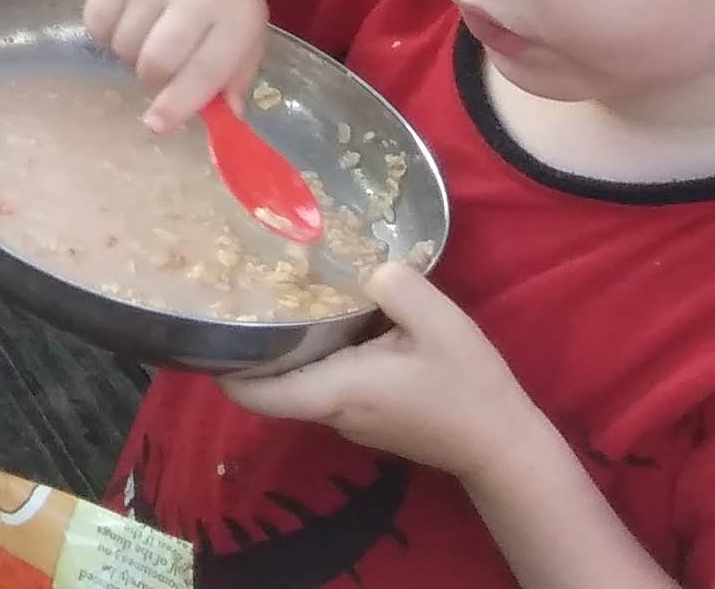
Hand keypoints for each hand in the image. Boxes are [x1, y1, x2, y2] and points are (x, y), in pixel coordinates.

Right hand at [83, 0, 268, 130]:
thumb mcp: (246, 26)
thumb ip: (237, 73)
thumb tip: (226, 117)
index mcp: (237, 14)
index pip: (206, 71)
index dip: (180, 105)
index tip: (156, 127)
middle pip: (156, 63)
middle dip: (152, 80)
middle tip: (159, 70)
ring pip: (124, 47)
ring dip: (130, 54)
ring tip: (147, 34)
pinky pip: (97, 25)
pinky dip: (105, 33)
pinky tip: (125, 16)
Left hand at [218, 263, 549, 485]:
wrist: (506, 447)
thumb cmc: (469, 387)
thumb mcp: (438, 321)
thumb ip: (394, 284)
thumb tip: (364, 267)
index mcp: (335, 392)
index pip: (255, 394)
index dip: (223, 364)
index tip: (208, 323)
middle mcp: (332, 412)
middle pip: (273, 379)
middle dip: (257, 338)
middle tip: (243, 283)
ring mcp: (350, 419)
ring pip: (302, 378)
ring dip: (292, 342)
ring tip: (283, 287)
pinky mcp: (369, 416)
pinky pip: (329, 381)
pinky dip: (321, 352)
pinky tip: (333, 314)